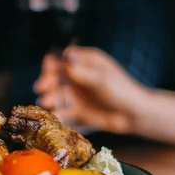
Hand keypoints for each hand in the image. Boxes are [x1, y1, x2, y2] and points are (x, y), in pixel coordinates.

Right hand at [34, 46, 150, 133]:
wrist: (134, 115)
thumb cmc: (122, 91)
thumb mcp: (102, 79)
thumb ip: (82, 72)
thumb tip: (65, 59)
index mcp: (86, 62)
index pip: (64, 58)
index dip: (54, 63)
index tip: (48, 67)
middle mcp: (78, 77)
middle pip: (57, 76)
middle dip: (48, 81)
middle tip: (41, 87)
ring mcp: (77, 94)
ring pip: (57, 94)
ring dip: (50, 97)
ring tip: (46, 102)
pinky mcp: (77, 111)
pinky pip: (63, 111)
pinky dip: (57, 112)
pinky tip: (53, 114)